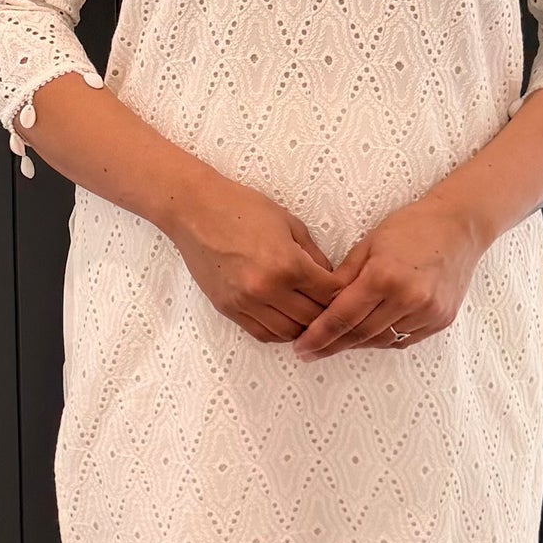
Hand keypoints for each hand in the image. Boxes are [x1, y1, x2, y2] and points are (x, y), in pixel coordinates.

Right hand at [164, 173, 344, 342]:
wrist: (195, 211)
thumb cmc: (242, 209)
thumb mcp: (290, 224)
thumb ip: (313, 256)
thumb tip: (329, 279)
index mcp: (288, 265)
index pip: (330, 295)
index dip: (344, 295)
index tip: (348, 292)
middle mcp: (268, 289)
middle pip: (312, 319)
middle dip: (327, 314)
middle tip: (334, 308)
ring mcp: (246, 303)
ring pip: (288, 333)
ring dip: (304, 328)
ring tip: (311, 318)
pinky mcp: (229, 309)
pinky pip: (262, 333)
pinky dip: (279, 332)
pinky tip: (286, 321)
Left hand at [293, 195, 487, 358]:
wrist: (460, 226)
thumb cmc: (411, 227)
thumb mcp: (369, 244)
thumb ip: (344, 278)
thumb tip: (319, 306)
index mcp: (384, 276)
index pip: (342, 317)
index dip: (318, 336)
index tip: (301, 347)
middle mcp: (408, 298)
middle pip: (360, 334)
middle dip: (331, 345)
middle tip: (308, 351)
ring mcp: (427, 312)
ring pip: (381, 340)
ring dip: (355, 344)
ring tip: (334, 343)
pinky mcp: (440, 319)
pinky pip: (403, 338)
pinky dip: (382, 339)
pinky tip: (366, 336)